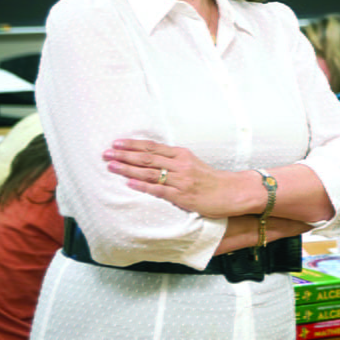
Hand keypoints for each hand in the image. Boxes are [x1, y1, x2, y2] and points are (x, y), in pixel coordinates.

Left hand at [104, 139, 241, 218]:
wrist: (233, 191)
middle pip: (147, 158)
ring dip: (128, 169)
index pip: (153, 147)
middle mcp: (180, 164)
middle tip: (106, 153)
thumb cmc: (211, 180)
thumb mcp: (193, 163)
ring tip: (111, 166)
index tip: (117, 143)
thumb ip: (174, 161)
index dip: (133, 145)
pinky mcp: (183, 196)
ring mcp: (181, 180)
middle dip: (125, 155)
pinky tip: (129, 184)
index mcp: (182, 154)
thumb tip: (152, 158)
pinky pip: (159, 190)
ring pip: (150, 172)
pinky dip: (143, 187)